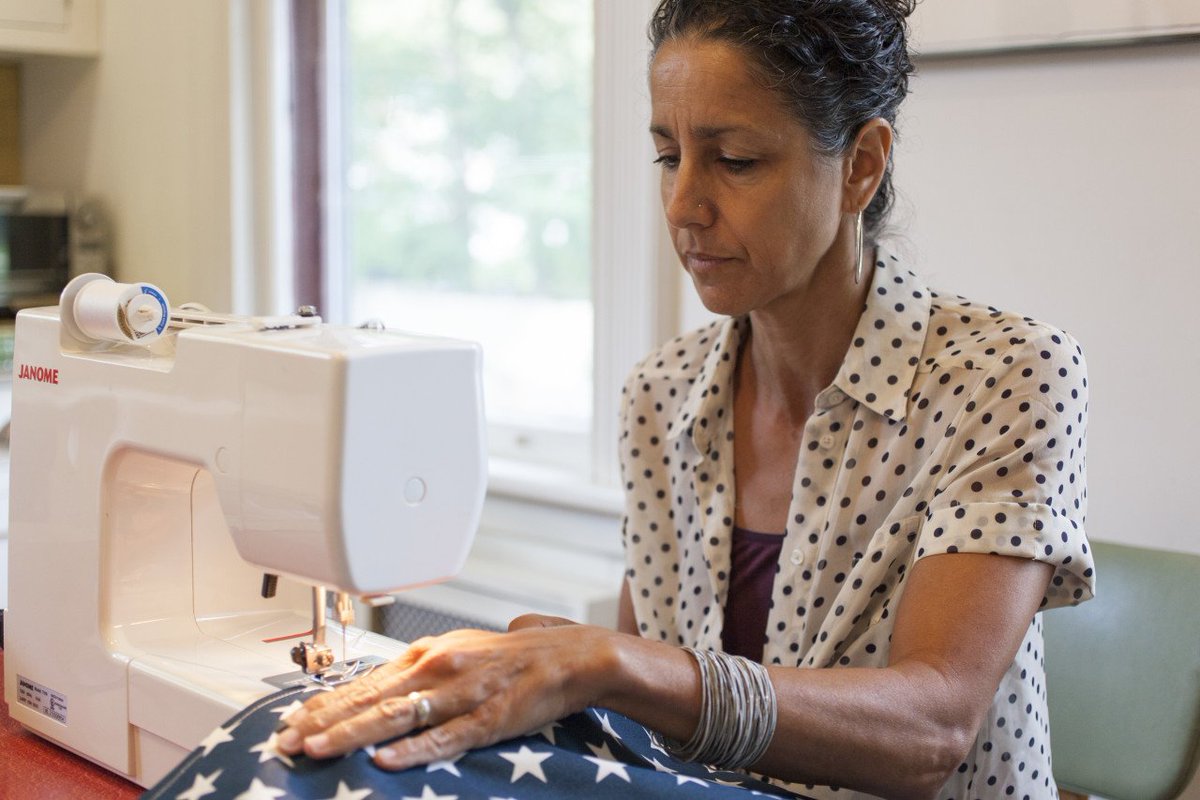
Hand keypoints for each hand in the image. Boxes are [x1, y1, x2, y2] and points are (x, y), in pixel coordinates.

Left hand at [275, 618, 616, 770]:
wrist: (568, 655)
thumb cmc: (513, 657)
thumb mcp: (457, 653)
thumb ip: (419, 671)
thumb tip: (382, 688)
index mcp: (427, 653)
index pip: (362, 681)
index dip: (324, 703)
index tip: (290, 722)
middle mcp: (437, 667)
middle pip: (368, 698)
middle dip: (322, 721)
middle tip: (285, 742)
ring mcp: (461, 693)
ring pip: (395, 716)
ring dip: (351, 734)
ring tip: (317, 749)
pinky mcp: (487, 719)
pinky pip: (444, 737)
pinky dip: (412, 750)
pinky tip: (384, 760)